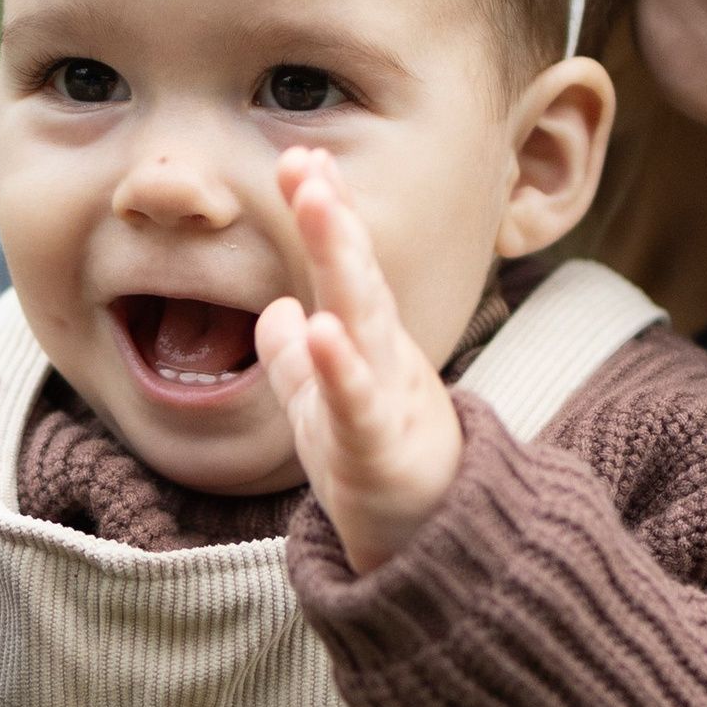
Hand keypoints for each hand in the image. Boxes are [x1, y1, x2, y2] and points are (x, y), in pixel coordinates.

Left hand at [254, 150, 462, 572]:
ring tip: (315, 205)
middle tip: (305, 158)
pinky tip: (319, 328)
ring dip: (341, 260)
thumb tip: (276, 312)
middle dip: (332, 217)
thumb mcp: (325, 408)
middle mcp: (384, 359)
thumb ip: (298, 360)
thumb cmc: (377, 471)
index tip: (302, 157)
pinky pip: (358, 405)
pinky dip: (340, 368)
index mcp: (368, 344)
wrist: (429, 549)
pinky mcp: (379, 451)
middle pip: (358, 276)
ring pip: (365, 322)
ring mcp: (387, 400)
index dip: (327, 214)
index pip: (346, 267)